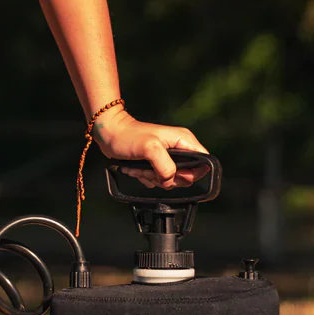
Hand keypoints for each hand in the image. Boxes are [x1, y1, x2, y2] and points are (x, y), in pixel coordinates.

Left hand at [92, 108, 207, 188]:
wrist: (109, 134)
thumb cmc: (127, 136)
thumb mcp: (150, 148)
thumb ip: (165, 165)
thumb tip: (170, 179)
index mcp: (184, 140)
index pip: (204, 162)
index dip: (192, 173)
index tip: (174, 172)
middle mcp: (179, 149)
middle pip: (186, 176)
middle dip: (166, 177)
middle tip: (150, 168)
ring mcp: (168, 157)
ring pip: (170, 180)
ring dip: (153, 178)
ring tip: (140, 166)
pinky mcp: (157, 164)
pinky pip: (158, 180)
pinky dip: (146, 178)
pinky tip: (137, 168)